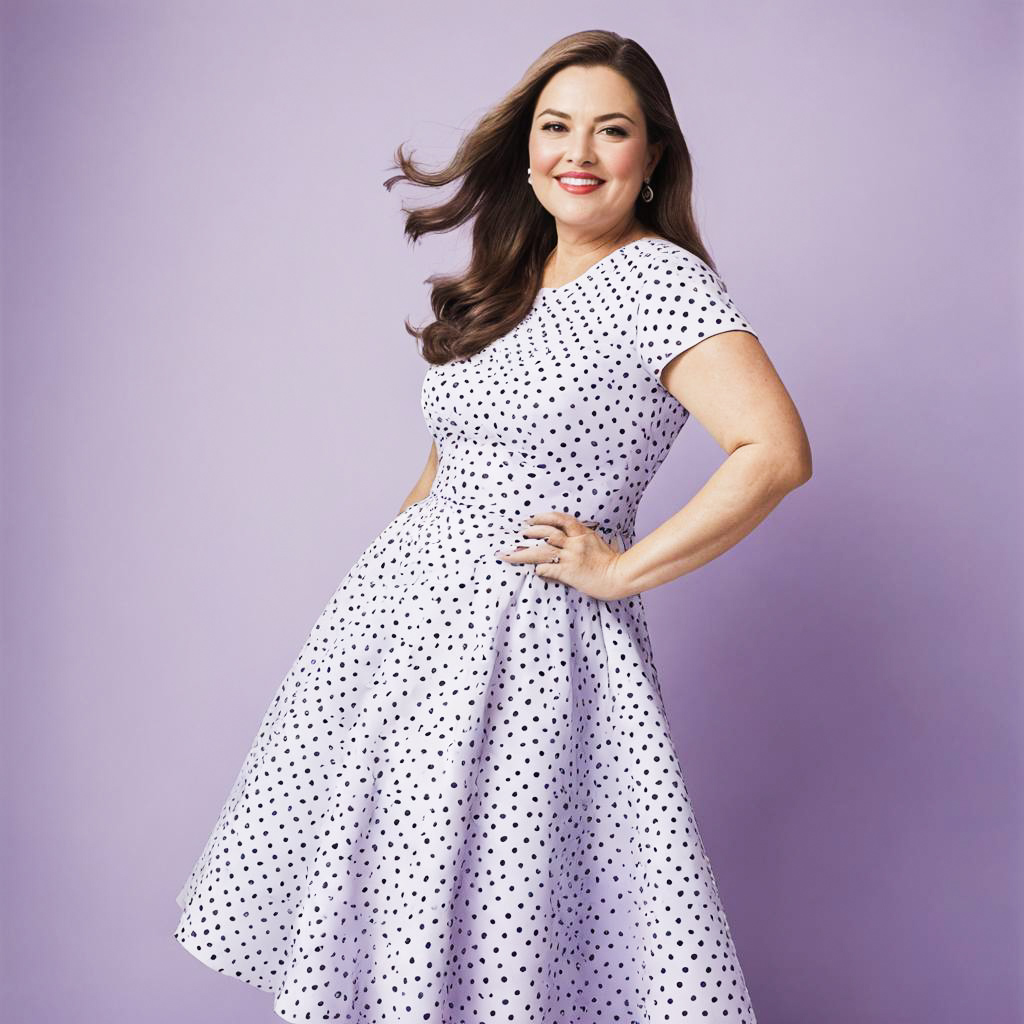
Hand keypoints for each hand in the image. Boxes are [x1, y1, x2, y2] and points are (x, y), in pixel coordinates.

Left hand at [496, 510, 628, 600]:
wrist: (620, 577)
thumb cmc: (611, 563)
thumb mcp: (599, 544)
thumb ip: (585, 538)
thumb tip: (570, 538)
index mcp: (583, 534)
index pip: (561, 519)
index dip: (544, 517)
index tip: (531, 518)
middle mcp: (575, 543)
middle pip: (548, 532)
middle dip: (531, 531)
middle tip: (519, 533)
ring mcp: (571, 557)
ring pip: (542, 550)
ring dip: (524, 551)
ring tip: (511, 554)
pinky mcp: (569, 572)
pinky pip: (547, 568)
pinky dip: (538, 569)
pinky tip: (534, 571)